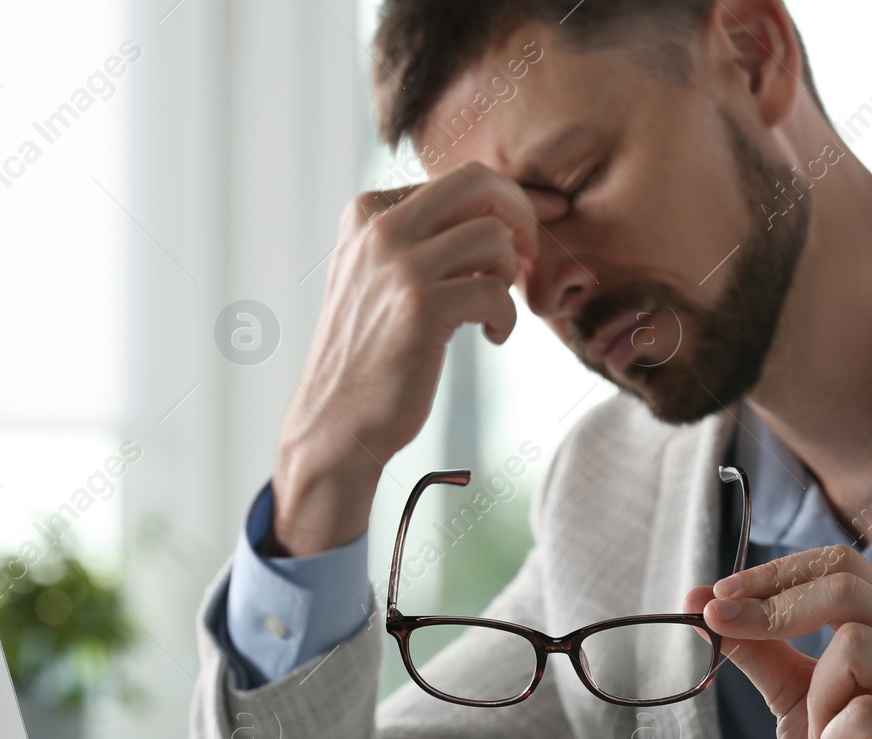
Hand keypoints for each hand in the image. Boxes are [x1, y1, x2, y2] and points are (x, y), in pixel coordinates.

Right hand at [268, 162, 566, 556]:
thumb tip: (499, 208)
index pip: (457, 180)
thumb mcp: (381, 279)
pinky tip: (491, 337)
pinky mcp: (419, 306)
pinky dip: (506, 318)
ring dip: (509, 275)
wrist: (335, 424)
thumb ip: (424, 239)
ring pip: (494, 237)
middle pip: (479, 184)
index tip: (536, 225)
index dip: (510, 199)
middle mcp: (379, 229)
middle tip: (530, 255)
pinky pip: (495, 292)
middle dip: (522, 213)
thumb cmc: (371, 355)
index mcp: (368, 213)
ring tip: (493, 307)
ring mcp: (397, 265)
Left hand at [683, 545, 871, 738]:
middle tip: (726, 632)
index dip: (774, 575)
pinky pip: (867, 713)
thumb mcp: (789, 695)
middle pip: (848, 589)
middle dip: (774, 610)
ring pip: (857, 648)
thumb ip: (758, 647)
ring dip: (816, 698)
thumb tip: (702, 600)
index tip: (716, 598)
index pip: (839, 565)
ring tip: (819, 736)